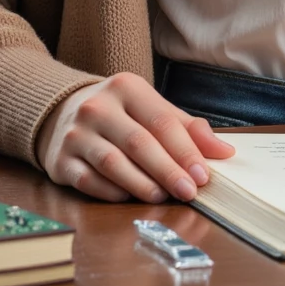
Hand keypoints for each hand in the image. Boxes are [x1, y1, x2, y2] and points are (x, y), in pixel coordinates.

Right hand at [35, 73, 235, 202]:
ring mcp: (75, 134)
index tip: (203, 176)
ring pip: (113, 163)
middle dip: (168, 171)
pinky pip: (89, 181)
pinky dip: (112, 192)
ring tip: (162, 197)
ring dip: (142, 184)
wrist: (60, 113)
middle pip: (139, 143)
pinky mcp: (60, 161)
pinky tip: (130, 198)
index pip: (162, 122)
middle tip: (189, 192)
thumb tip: (225, 151)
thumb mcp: (151, 109)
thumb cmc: (119, 114)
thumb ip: (187, 129)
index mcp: (126, 87)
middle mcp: (97, 107)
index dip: (185, 151)